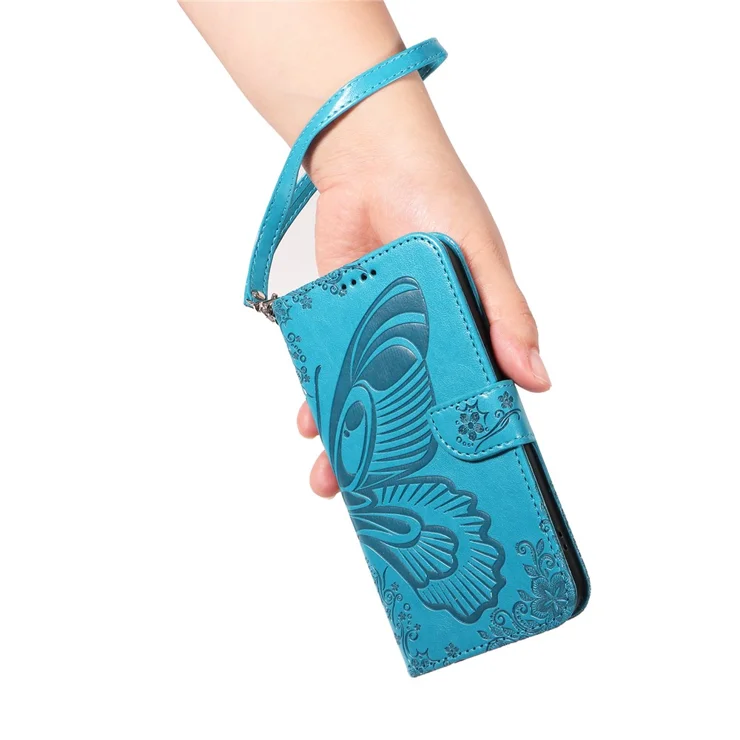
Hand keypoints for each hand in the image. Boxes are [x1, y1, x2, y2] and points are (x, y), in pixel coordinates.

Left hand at [296, 75, 550, 496]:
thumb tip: (537, 380)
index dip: (464, 443)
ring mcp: (379, 340)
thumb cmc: (437, 197)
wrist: (369, 161)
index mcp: (467, 333)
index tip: (460, 487)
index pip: (470, 399)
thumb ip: (507, 314)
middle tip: (383, 503)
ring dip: (349, 442)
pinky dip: (317, 399)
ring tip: (331, 482)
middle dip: (398, 458)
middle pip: (412, 414)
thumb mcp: (482, 255)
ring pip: (365, 403)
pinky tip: (309, 424)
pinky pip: (328, 373)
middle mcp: (424, 345)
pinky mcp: (339, 327)